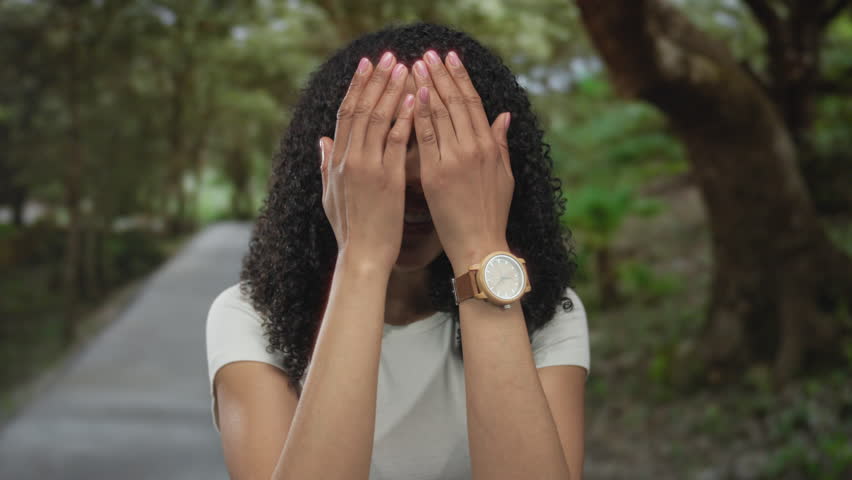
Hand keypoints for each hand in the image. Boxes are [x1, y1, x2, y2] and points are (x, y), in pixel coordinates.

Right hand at [319, 52, 415, 271]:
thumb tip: (321, 141)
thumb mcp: (329, 196)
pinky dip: (405, 118)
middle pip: (361, 110)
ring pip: (379, 119)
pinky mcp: (389, 179)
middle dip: (375, 81)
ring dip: (392, 90)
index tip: (366, 67)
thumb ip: (326, 166)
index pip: (345, 115)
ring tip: (404, 67)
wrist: (363, 256)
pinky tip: (415, 99)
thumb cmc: (350, 231)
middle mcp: (350, 160)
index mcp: (337, 162)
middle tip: (387, 56)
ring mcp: (369, 168)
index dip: (356, 88)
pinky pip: (398, 142)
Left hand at [410, 50, 513, 274]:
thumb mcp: (505, 176)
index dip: (461, 78)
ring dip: (428, 87)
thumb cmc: (492, 214)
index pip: (474, 103)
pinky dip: (419, 115)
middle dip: (442, 75)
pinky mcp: (436, 174)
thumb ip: (502, 144)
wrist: (481, 245)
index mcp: (490, 147)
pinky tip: (412, 96)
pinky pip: (425, 138)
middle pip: (456, 103)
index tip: (451, 59)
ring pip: (440, 114)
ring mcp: (455, 160)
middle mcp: (474, 148)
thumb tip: (503, 116)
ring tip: (416, 66)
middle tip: (429, 54)